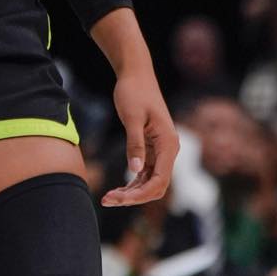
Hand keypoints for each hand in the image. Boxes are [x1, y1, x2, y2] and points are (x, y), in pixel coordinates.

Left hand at [101, 66, 178, 205]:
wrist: (136, 75)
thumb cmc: (134, 92)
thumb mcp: (131, 117)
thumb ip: (134, 144)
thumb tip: (134, 170)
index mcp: (168, 144)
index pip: (159, 181)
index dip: (140, 195)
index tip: (119, 199)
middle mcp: (169, 150)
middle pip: (156, 186)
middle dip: (133, 197)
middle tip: (107, 200)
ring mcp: (162, 151)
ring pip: (150, 182)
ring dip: (131, 193)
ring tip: (107, 198)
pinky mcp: (153, 149)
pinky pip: (145, 173)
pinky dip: (132, 183)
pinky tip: (116, 189)